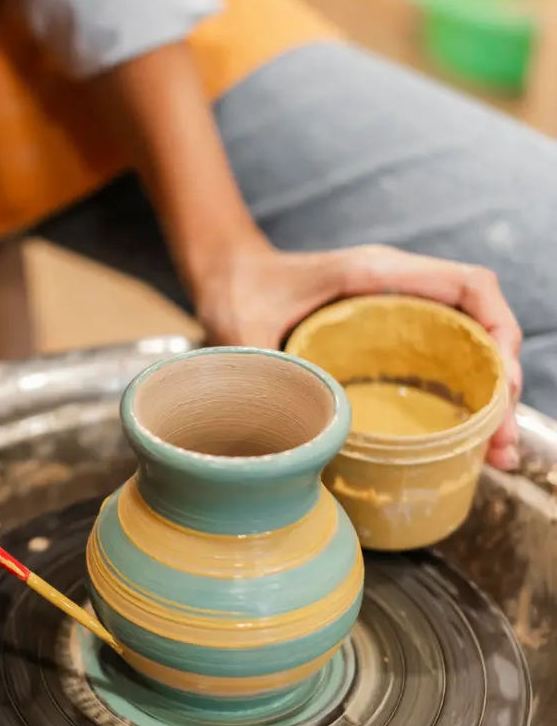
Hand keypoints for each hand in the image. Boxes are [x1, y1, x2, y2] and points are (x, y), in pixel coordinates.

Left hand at [193, 244, 522, 470]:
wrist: (225, 275)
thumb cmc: (237, 290)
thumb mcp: (244, 330)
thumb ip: (263, 367)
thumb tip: (290, 427)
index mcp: (375, 272)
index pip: (466, 286)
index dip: (498, 331)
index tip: (502, 385)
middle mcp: (397, 286)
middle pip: (478, 324)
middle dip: (501, 381)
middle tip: (500, 442)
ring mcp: (396, 310)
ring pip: (465, 345)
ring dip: (487, 396)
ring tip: (494, 453)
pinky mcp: (386, 334)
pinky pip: (439, 359)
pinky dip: (458, 396)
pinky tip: (463, 440)